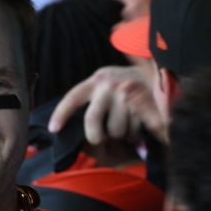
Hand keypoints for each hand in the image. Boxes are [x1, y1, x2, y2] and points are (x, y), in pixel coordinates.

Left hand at [48, 64, 166, 144]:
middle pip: (92, 121)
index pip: (73, 98)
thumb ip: (89, 100)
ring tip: (128, 126)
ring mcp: (128, 93)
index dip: (61, 114)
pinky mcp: (146, 103)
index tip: (53, 130)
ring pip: (117, 130)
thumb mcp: (103, 83)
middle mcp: (109, 85)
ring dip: (122, 136)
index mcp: (95, 81)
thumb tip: (64, 130)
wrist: (156, 71)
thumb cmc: (122, 85)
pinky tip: (141, 140)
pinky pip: (137, 131)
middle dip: (95, 136)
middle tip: (100, 139)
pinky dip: (139, 139)